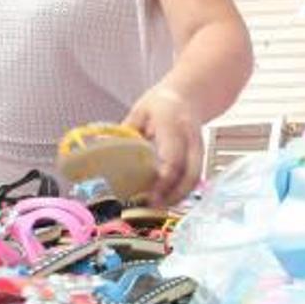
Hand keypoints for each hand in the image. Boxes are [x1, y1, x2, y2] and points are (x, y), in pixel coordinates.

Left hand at [121, 86, 203, 206]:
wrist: (189, 95)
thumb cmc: (160, 104)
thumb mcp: (140, 111)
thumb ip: (126, 132)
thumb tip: (103, 149)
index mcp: (173, 124)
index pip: (172, 158)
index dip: (163, 180)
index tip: (149, 195)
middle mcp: (190, 137)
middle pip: (189, 173)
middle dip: (173, 194)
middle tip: (152, 207)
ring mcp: (199, 148)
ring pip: (195, 179)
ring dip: (178, 197)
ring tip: (158, 208)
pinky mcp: (201, 156)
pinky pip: (195, 179)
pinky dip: (183, 193)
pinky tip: (167, 200)